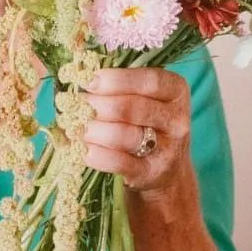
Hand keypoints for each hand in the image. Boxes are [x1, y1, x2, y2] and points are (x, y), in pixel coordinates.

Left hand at [83, 67, 192, 194]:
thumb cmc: (145, 123)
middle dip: (97, 105)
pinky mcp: (151, 173)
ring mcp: (167, 149)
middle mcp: (176, 119)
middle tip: (76, 106)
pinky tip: (82, 148)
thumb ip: (120, 85)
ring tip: (76, 126)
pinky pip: (118, 162)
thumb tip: (82, 77)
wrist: (165, 168)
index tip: (90, 81)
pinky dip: (95, 154)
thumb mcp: (144, 98)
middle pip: (131, 107)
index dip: (117, 80)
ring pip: (122, 135)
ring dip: (93, 129)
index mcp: (176, 91)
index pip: (149, 81)